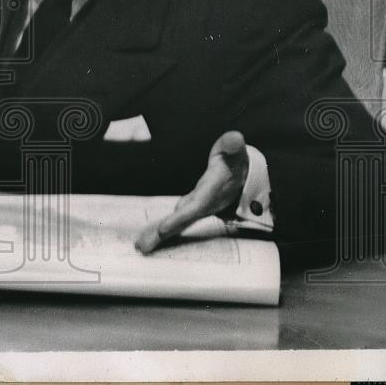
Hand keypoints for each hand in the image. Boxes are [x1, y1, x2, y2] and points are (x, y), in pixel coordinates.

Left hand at [135, 130, 248, 253]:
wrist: (244, 173)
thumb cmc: (235, 161)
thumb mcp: (235, 152)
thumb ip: (233, 146)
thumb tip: (234, 138)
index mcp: (212, 193)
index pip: (195, 208)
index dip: (180, 218)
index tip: (164, 230)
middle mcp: (204, 205)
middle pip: (182, 222)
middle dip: (163, 235)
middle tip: (142, 247)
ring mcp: (197, 207)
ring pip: (177, 223)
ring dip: (159, 235)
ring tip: (141, 246)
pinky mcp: (192, 206)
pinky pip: (176, 220)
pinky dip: (163, 228)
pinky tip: (151, 235)